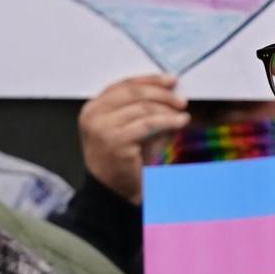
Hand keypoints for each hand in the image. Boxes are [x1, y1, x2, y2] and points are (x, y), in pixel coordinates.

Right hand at [78, 74, 190, 204]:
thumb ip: (145, 109)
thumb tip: (171, 92)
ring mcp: (102, 127)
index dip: (150, 80)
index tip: (170, 80)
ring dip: (167, 109)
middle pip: (133, 92)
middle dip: (161, 93)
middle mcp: (93, 115)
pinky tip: (180, 122)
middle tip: (180, 99)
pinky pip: (148, 123)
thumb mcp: (132, 129)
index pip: (124, 85)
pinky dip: (168, 121)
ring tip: (181, 114)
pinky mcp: (115, 140)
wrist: (113, 193)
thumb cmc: (124, 162)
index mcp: (93, 108)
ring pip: (143, 107)